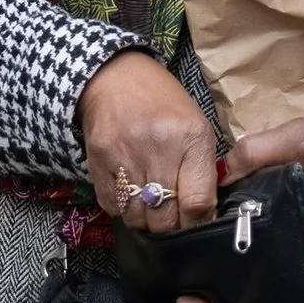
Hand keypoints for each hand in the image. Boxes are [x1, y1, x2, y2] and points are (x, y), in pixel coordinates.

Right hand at [78, 51, 217, 234]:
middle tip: (173, 214)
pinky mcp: (98, 162)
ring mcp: (124, 157)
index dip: (199, 223)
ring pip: (137, 219)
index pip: (197, 204)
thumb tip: (205, 215)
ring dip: (146, 219)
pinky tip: (131, 192)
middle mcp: (157, 149)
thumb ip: (204, 170)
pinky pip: (113, 207)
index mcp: (190, 138)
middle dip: (172, 225)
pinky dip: (124, 209)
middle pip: (165, 219)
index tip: (197, 222)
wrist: (115, 77)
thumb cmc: (163, 103)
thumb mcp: (196, 126)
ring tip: (151, 203)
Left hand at [178, 118, 303, 302]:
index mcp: (301, 235)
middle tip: (186, 301)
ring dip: (231, 301)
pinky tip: (220, 274)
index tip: (200, 300)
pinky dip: (247, 283)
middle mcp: (301, 255)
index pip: (270, 290)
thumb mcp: (296, 138)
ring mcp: (302, 253)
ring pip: (265, 294)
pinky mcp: (301, 243)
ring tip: (195, 294)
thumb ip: (252, 152)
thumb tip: (215, 173)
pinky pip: (271, 273)